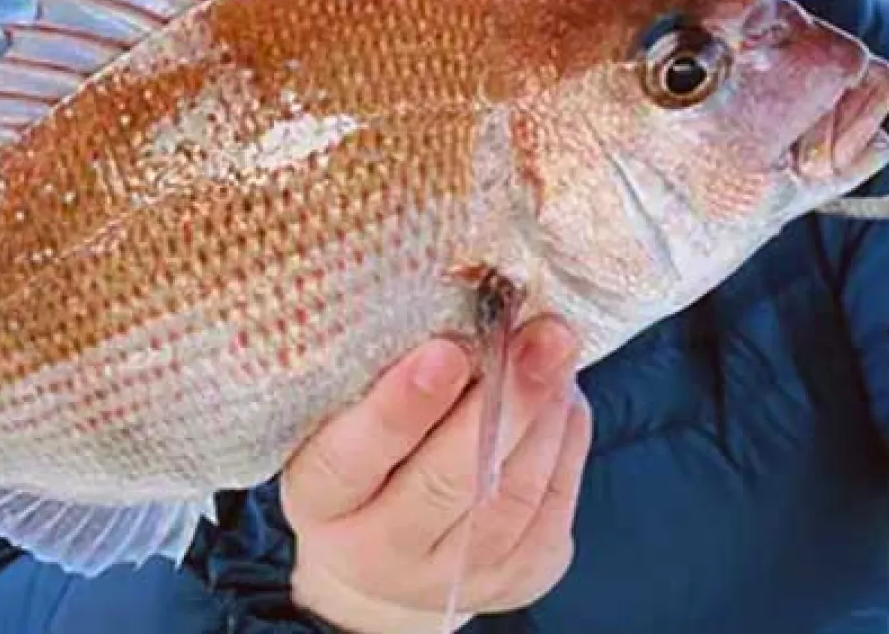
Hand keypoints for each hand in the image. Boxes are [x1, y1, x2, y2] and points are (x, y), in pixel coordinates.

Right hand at [280, 317, 589, 632]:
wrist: (381, 569)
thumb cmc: (362, 465)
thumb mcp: (340, 424)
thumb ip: (376, 381)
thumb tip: (458, 308)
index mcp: (322, 503)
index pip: (351, 459)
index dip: (398, 409)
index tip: (445, 352)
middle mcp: (379, 553)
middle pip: (445, 482)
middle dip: (502, 403)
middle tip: (541, 336)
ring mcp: (451, 580)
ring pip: (509, 498)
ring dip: (544, 416)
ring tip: (558, 350)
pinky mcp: (513, 582)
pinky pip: (551, 511)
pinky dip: (566, 444)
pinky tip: (565, 397)